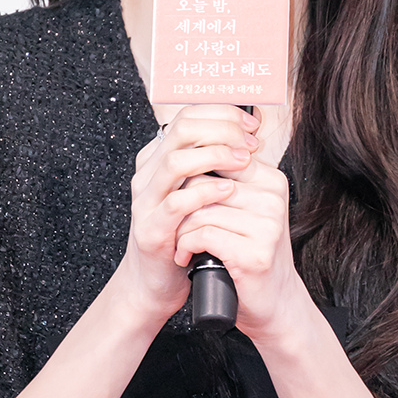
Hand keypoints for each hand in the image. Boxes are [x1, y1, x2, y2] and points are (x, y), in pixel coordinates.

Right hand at [115, 105, 260, 322]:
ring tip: (243, 160)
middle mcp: (147, 175)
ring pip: (175, 161)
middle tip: (249, 141)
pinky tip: (229, 190)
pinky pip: (177, 203)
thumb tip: (249, 137)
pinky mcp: (151, 230)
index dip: (222, 114)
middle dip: (222, 129)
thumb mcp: (195, 191)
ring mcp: (146, 202)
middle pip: (181, 130)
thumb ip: (210, 165)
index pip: (187, 116)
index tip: (251, 125)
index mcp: (157, 160)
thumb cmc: (182, 234)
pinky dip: (206, 192)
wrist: (155, 282)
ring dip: (215, 155)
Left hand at [173, 139, 305, 340]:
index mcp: (271, 179)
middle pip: (204, 182)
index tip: (178, 197)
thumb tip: (182, 150)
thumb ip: (225, 180)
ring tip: (179, 241)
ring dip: (180, 229)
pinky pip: (202, 236)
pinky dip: (185, 246)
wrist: (275, 304)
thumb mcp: (244, 210)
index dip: (188, 175)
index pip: (217, 156)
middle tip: (173, 222)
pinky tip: (186, 255)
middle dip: (180, 203)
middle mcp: (273, 198)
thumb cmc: (251, 255)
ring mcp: (267, 225)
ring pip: (199, 210)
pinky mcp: (254, 253)